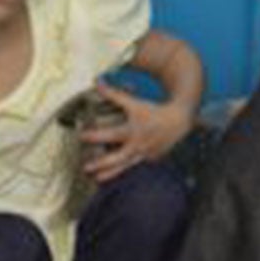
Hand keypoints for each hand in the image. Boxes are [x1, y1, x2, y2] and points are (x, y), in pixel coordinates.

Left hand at [79, 80, 194, 181]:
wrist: (178, 121)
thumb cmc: (153, 111)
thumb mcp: (134, 102)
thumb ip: (114, 94)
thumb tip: (97, 81)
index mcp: (134, 129)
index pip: (112, 133)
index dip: (95, 135)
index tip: (81, 136)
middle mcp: (138, 144)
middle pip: (118, 156)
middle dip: (101, 163)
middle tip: (85, 167)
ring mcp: (144, 153)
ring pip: (125, 166)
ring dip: (109, 173)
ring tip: (96, 178)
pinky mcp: (148, 159)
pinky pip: (133, 166)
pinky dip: (121, 170)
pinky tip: (109, 175)